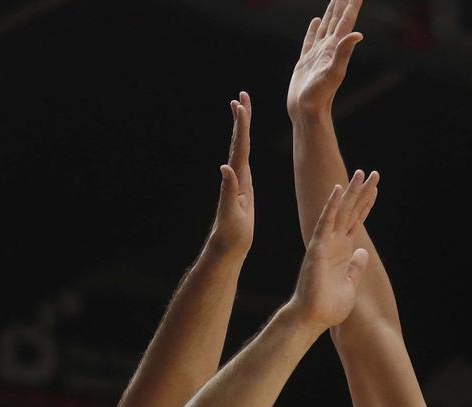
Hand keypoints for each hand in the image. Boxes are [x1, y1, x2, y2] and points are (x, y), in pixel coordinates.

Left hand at [209, 93, 253, 257]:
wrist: (228, 246)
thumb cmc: (231, 234)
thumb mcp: (232, 213)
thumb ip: (229, 191)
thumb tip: (225, 167)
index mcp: (237, 177)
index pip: (239, 145)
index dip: (241, 124)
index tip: (240, 103)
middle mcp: (236, 174)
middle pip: (239, 140)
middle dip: (241, 118)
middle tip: (241, 95)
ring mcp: (239, 179)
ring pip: (241, 148)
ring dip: (242, 128)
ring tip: (241, 109)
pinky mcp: (243, 186)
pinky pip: (245, 160)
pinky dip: (245, 146)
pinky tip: (245, 141)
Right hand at [288, 0, 362, 120]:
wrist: (306, 111)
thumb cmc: (319, 95)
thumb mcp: (333, 72)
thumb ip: (344, 52)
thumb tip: (358, 34)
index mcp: (335, 48)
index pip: (346, 21)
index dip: (352, 5)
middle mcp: (329, 48)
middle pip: (337, 19)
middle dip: (342, 3)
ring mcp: (317, 54)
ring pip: (325, 26)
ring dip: (331, 12)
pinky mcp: (306, 61)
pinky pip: (310, 39)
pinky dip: (314, 28)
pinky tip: (316, 21)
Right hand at [288, 170, 378, 330]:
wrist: (313, 318)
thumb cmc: (328, 306)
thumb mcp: (350, 283)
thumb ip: (356, 267)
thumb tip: (363, 252)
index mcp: (342, 250)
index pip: (356, 221)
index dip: (366, 204)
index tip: (375, 188)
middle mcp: (334, 243)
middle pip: (351, 211)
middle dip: (362, 192)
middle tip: (373, 173)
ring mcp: (325, 243)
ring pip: (341, 211)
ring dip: (350, 192)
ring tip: (361, 173)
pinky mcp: (317, 247)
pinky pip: (325, 222)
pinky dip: (332, 205)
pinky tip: (338, 190)